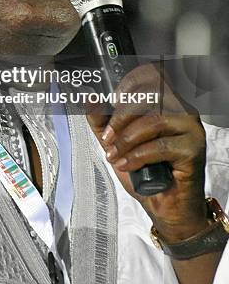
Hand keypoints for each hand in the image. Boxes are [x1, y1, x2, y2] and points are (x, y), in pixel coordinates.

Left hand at [87, 62, 208, 241]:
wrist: (166, 208)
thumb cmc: (146, 173)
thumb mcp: (115, 142)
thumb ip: (101, 119)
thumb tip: (89, 98)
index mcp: (166, 102)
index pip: (152, 75)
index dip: (130, 83)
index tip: (112, 100)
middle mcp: (182, 110)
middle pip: (150, 96)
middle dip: (121, 117)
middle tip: (109, 136)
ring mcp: (191, 128)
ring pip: (153, 120)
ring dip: (127, 139)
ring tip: (115, 154)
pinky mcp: (194, 149)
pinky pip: (160, 145)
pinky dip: (137, 156)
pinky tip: (127, 165)